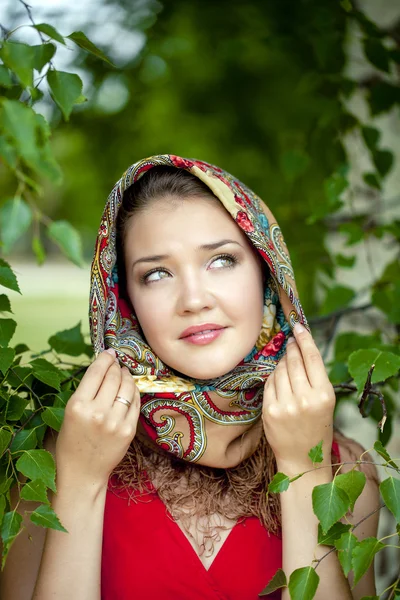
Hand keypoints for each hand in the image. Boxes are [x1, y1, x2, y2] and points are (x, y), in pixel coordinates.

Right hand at [56, 349, 140, 489]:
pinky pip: (135, 403)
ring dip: (127, 377)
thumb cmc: (72, 441)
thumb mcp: (70, 413)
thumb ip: (87, 390)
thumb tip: (104, 366)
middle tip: (116, 363)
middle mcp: (98, 412)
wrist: (82, 473)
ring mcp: (116, 422)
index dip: (105, 358)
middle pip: (114, 377)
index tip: (109, 352)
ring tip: (124, 374)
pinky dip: (133, 393)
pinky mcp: (129, 430)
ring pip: (128, 388)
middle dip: (116, 366)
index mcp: (78, 406)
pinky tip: (129, 390)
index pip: (96, 372)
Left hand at [262, 324, 335, 475]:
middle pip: (294, 361)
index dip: (304, 339)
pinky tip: (278, 378)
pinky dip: (273, 377)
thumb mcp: (325, 402)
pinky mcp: (270, 411)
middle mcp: (305, 399)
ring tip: (285, 363)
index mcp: (324, 395)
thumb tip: (300, 348)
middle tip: (290, 342)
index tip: (298, 326)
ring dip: (281, 362)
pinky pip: (269, 383)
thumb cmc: (316, 427)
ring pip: (279, 370)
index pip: (312, 358)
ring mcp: (285, 405)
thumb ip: (314, 378)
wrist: (303, 460)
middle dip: (291, 349)